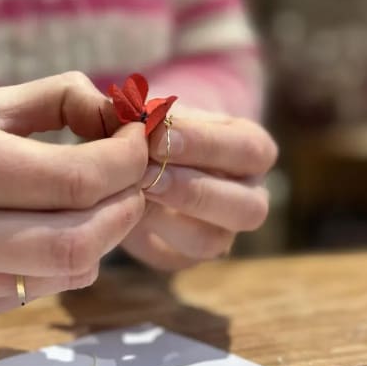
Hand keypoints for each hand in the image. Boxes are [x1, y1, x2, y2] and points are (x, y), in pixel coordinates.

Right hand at [0, 72, 147, 323]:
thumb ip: (54, 98)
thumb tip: (122, 113)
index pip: (67, 180)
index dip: (124, 161)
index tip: (139, 139)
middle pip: (75, 239)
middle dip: (126, 204)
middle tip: (135, 176)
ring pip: (66, 272)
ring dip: (106, 234)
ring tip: (103, 198)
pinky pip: (40, 290)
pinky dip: (70, 259)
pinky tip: (60, 227)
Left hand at [121, 106, 276, 269]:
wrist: (138, 155)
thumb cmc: (153, 122)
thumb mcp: (148, 108)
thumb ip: (134, 108)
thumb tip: (114, 108)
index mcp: (252, 150)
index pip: (250, 150)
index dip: (205, 143)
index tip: (158, 133)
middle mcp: (249, 196)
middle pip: (248, 208)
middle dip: (192, 190)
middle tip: (146, 173)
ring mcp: (221, 232)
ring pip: (213, 241)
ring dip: (169, 218)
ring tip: (132, 193)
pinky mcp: (184, 256)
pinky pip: (174, 257)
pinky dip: (147, 236)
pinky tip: (123, 214)